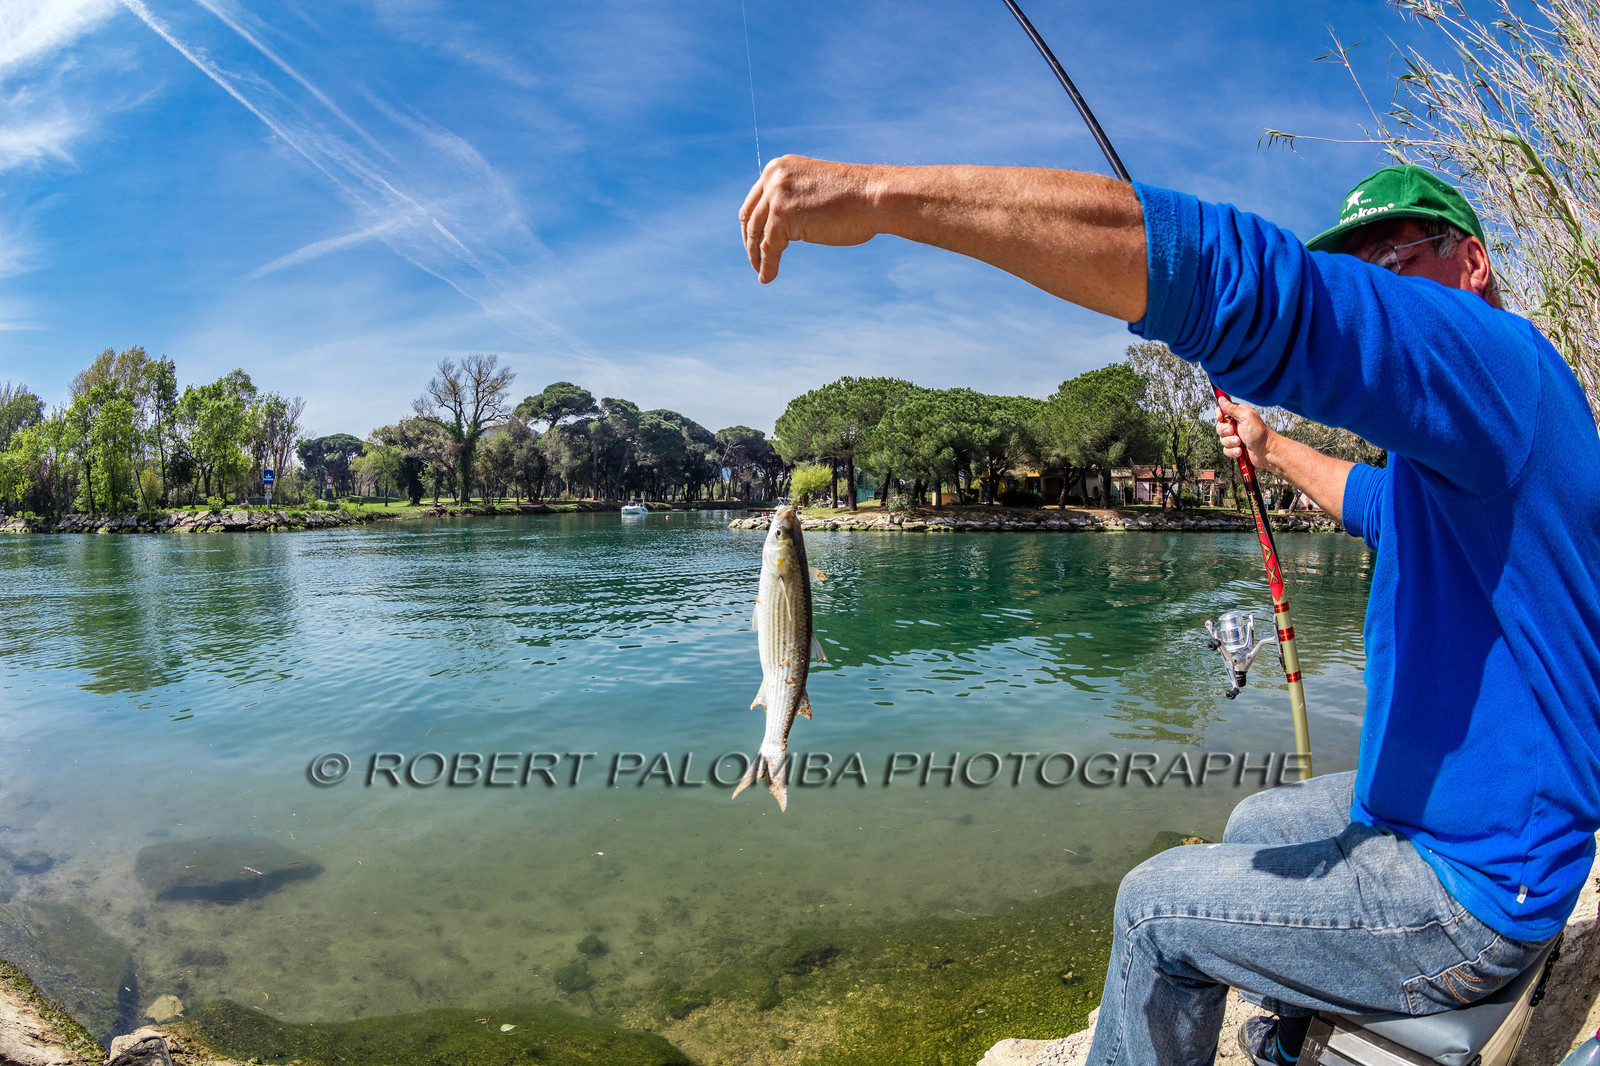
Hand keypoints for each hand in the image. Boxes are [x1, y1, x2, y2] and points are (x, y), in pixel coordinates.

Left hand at [740, 156, 880, 282]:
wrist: (873, 196)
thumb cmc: (854, 197)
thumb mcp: (814, 189)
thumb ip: (794, 198)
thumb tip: (782, 224)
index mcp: (778, 168)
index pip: (755, 201)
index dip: (752, 225)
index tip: (756, 241)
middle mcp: (773, 177)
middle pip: (749, 217)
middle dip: (750, 241)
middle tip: (756, 260)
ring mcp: (776, 196)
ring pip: (756, 234)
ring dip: (757, 257)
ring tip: (761, 272)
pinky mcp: (783, 216)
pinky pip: (768, 247)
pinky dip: (767, 265)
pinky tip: (768, 277)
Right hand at [1216, 396, 1272, 472]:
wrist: (1266, 451)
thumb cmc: (1259, 432)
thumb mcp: (1246, 416)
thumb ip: (1233, 408)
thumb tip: (1221, 398)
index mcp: (1238, 415)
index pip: (1221, 411)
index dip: (1219, 415)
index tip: (1221, 418)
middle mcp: (1235, 425)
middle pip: (1219, 427)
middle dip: (1225, 431)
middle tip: (1234, 431)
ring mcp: (1235, 437)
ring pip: (1222, 440)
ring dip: (1230, 442)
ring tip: (1240, 443)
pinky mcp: (1235, 448)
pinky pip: (1226, 450)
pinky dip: (1232, 451)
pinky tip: (1240, 451)